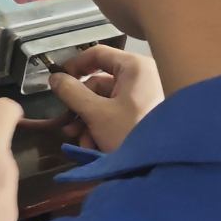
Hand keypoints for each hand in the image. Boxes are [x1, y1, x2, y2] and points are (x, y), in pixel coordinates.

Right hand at [49, 43, 163, 153]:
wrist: (166, 166)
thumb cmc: (133, 132)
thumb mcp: (97, 114)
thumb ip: (72, 93)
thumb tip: (55, 78)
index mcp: (134, 67)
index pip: (97, 54)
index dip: (74, 66)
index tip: (58, 82)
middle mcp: (143, 77)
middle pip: (99, 84)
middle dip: (81, 109)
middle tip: (70, 128)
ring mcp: (147, 96)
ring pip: (107, 103)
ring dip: (89, 123)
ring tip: (84, 143)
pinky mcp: (148, 114)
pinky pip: (119, 114)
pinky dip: (104, 128)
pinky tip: (96, 147)